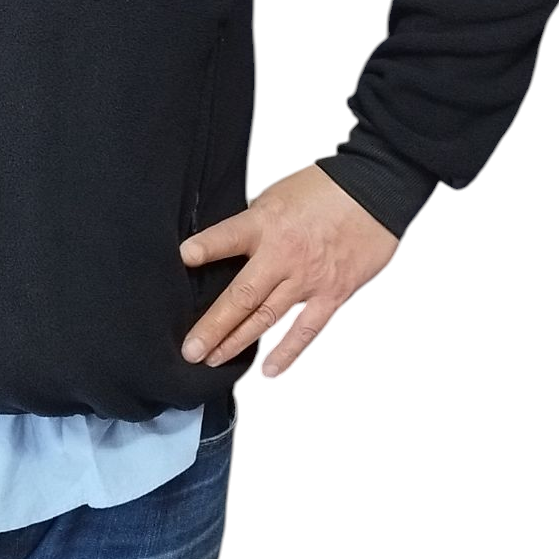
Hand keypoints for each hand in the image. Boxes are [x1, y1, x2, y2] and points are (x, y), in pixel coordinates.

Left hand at [178, 164, 398, 377]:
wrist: (376, 191)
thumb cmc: (326, 189)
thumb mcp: (278, 195)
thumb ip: (253, 224)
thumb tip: (230, 245)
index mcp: (266, 224)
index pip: (228, 237)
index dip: (205, 248)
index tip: (182, 259)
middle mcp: (283, 255)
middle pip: (242, 296)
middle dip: (212, 326)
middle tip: (190, 349)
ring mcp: (307, 279)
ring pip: (266, 317)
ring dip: (237, 341)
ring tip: (212, 359)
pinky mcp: (332, 293)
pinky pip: (307, 329)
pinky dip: (288, 351)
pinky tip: (269, 369)